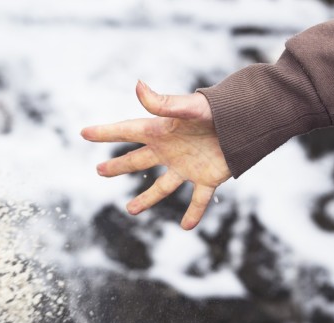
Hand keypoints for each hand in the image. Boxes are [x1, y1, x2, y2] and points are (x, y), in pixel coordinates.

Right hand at [81, 81, 230, 229]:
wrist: (249, 121)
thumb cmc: (218, 110)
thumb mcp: (189, 108)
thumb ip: (164, 102)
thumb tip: (137, 85)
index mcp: (161, 131)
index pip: (127, 132)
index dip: (105, 133)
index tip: (84, 133)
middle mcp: (170, 150)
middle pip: (138, 160)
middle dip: (118, 166)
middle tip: (99, 170)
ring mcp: (187, 166)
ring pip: (162, 186)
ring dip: (147, 199)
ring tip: (131, 210)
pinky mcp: (207, 177)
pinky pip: (198, 199)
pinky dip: (194, 213)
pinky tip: (187, 227)